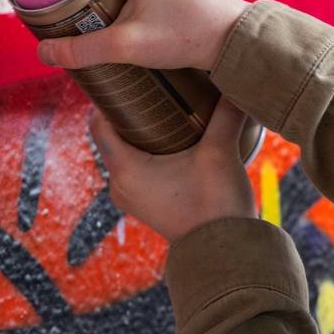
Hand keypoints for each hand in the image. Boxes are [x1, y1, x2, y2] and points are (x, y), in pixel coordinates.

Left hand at [91, 96, 256, 244]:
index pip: (98, 125)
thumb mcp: (220, 153)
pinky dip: (142, 155)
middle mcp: (118, 184)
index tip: (122, 83)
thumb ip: (225, 115)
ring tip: (158, 113)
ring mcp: (128, 198)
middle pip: (109, 138)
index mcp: (125, 168)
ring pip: (121, 156)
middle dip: (125, 115)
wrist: (225, 252)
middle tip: (146, 92)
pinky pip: (131, 172)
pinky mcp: (142, 206)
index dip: (107, 102)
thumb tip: (235, 81)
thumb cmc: (216, 205)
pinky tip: (166, 142)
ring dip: (135, 136)